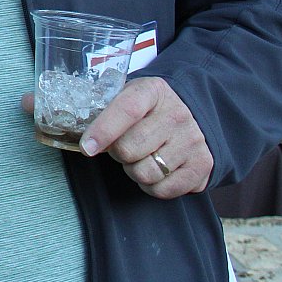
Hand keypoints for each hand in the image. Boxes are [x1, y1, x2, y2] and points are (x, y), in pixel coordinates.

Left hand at [80, 77, 212, 198]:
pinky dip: (151, 187)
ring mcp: (193, 140)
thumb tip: (78, 132)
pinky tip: (154, 170)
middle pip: (130, 148)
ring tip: (139, 158)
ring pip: (146, 173)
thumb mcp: (126, 95)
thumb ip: (104, 108)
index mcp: (152, 91)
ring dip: (133, 171)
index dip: (103, 130)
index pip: (126, 110)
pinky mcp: (203, 165)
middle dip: (117, 153)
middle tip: (120, 148)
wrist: (191, 114)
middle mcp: (177, 114)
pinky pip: (164, 190)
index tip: (87, 147)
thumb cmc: (146, 109)